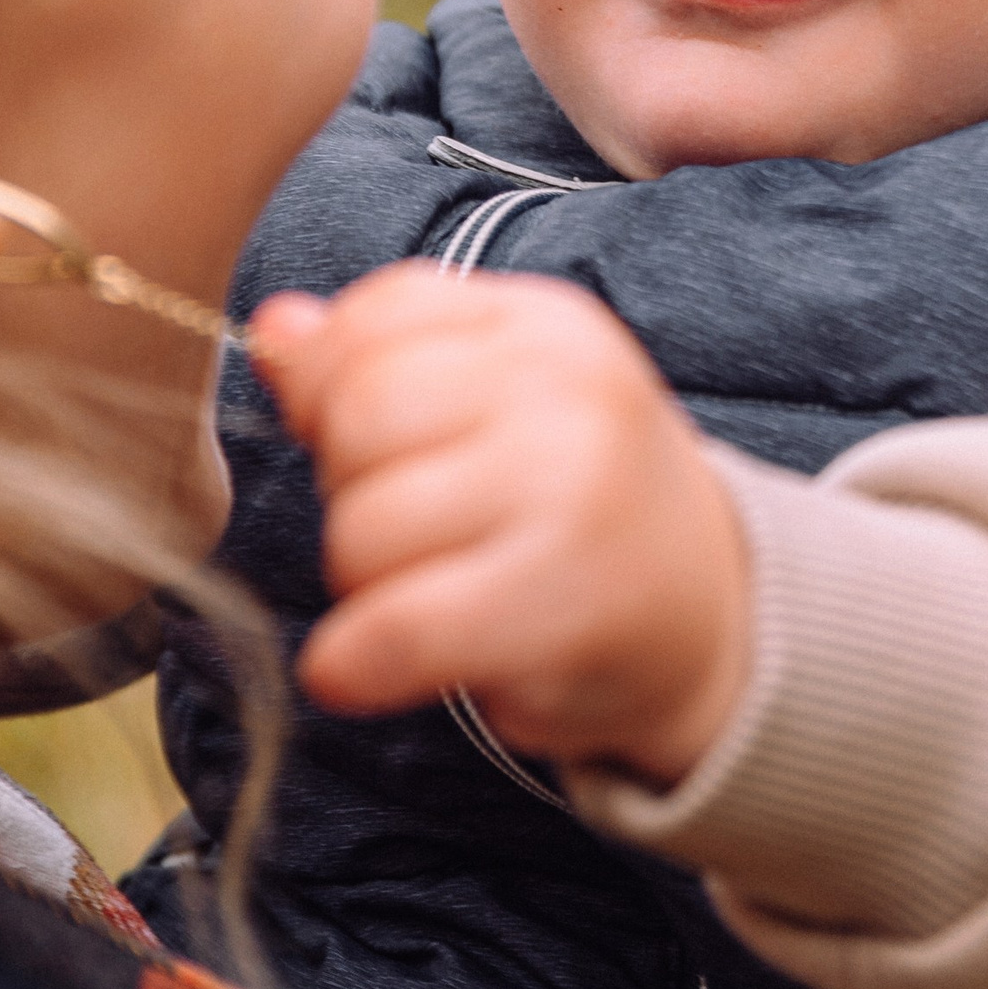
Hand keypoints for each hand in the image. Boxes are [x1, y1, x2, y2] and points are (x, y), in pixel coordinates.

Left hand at [250, 263, 749, 785]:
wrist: (710, 614)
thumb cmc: (579, 501)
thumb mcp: (501, 402)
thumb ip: (383, 358)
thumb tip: (277, 329)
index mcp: (546, 324)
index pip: (374, 320)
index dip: (333, 392)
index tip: (374, 446)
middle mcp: (568, 391)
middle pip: (357, 418)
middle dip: (349, 486)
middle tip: (412, 528)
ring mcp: (570, 492)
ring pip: (363, 528)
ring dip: (363, 581)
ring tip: (432, 589)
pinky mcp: (558, 603)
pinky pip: (397, 628)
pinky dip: (353, 662)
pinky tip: (357, 668)